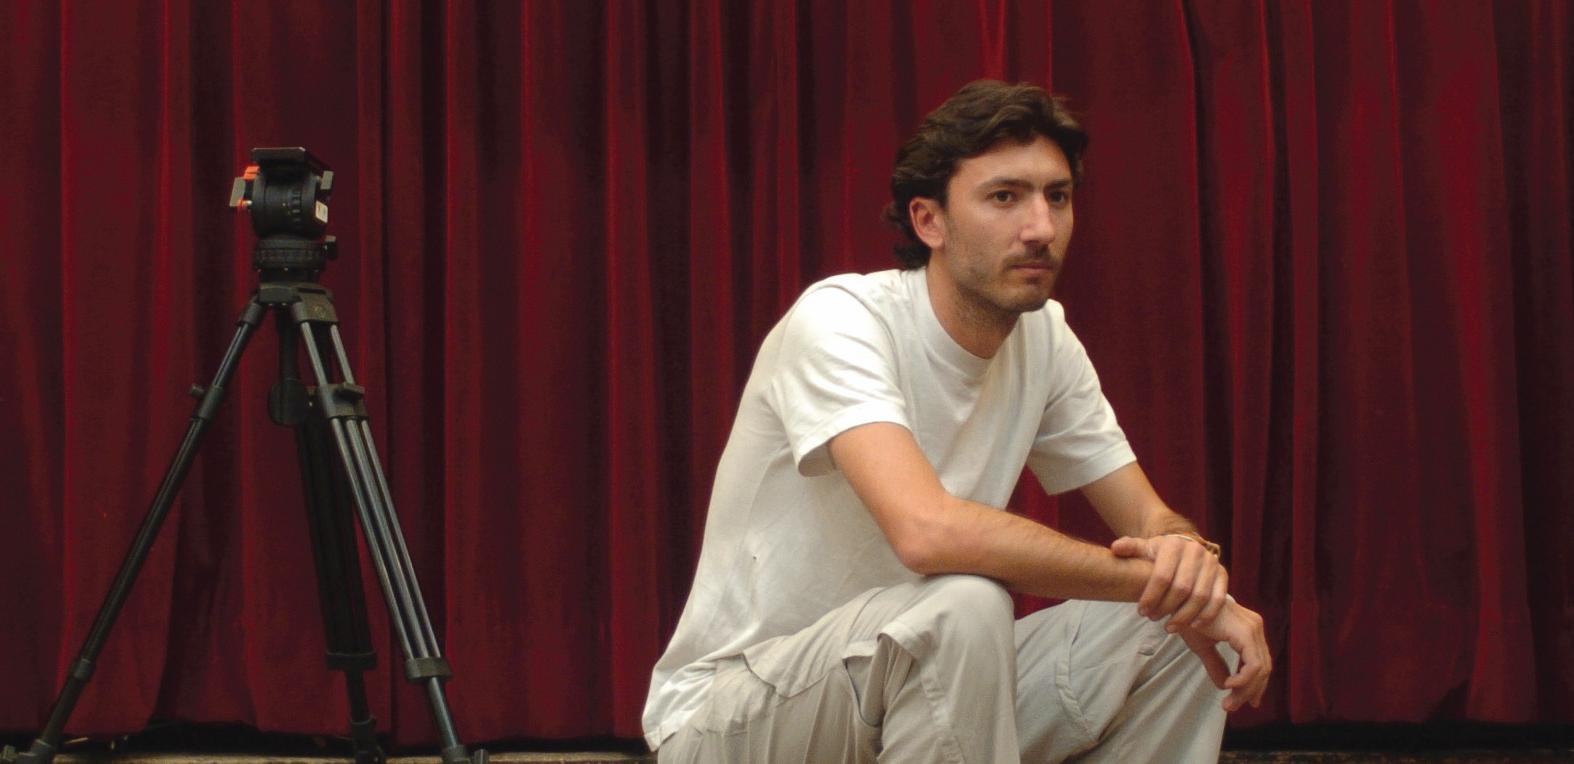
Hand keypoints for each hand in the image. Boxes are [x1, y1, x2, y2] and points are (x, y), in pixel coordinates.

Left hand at [1110, 534, 1228, 628]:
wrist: (1185, 549)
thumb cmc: (1160, 554)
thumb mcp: (1145, 548)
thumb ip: (1130, 548)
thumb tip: (1115, 548)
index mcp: (1174, 544)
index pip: (1162, 575)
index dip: (1151, 596)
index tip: (1141, 611)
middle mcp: (1195, 551)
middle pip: (1181, 588)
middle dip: (1165, 607)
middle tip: (1152, 619)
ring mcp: (1211, 563)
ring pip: (1200, 596)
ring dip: (1184, 616)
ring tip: (1169, 627)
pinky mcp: (1223, 574)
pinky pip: (1218, 599)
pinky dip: (1206, 615)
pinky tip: (1193, 626)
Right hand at [1176, 598, 1270, 711]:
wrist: (1178, 602)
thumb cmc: (1187, 618)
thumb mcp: (1203, 646)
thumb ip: (1217, 664)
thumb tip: (1225, 686)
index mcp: (1248, 627)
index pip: (1260, 661)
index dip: (1255, 684)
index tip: (1247, 702)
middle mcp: (1254, 626)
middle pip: (1263, 667)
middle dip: (1250, 691)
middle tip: (1232, 706)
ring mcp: (1252, 628)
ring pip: (1260, 669)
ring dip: (1245, 690)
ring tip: (1228, 702)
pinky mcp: (1245, 633)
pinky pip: (1253, 665)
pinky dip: (1243, 680)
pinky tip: (1229, 685)